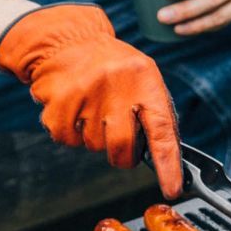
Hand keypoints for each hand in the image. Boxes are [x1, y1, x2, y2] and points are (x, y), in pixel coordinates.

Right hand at [0, 4, 184, 198]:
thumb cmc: (112, 66)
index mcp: (144, 79)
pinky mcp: (58, 101)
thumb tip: (168, 159)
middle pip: (122, 147)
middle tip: (118, 141)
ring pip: (93, 145)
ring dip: (93, 136)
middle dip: (121, 155)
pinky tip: (73, 110)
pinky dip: (70, 133)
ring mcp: (85, 93)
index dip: (168, 165)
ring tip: (92, 108)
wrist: (67, 39)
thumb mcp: (142, 78)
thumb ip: (154, 113)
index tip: (172, 190)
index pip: (161, 130)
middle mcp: (116, 85)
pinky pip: (66, 139)